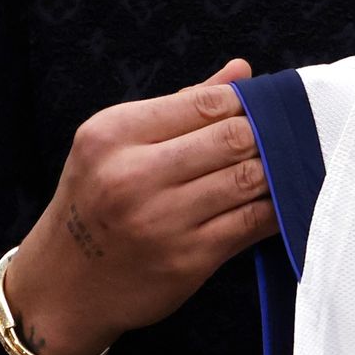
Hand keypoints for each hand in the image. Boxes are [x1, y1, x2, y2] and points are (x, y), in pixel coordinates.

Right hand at [1, 59, 277, 354]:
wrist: (64, 285)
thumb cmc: (96, 200)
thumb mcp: (116, 143)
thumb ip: (181, 105)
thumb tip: (242, 70)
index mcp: (114, 134)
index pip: (204, 102)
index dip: (245, 100)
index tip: (265, 104)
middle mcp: (134, 176)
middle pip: (232, 138)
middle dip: (267, 133)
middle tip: (287, 132)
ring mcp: (161, 221)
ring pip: (248, 179)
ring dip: (278, 168)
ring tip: (290, 161)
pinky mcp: (187, 260)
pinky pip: (251, 222)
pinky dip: (276, 206)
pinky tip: (284, 198)